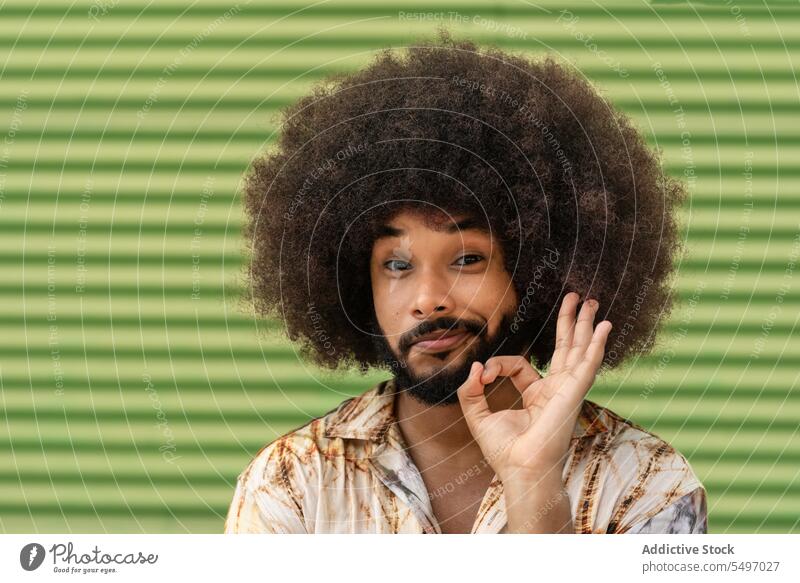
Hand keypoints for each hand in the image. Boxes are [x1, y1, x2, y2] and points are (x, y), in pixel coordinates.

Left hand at [456, 292, 611, 483]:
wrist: (520, 470)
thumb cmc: (504, 451)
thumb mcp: (478, 415)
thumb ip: (471, 390)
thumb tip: (476, 366)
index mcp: (536, 395)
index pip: (520, 365)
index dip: (499, 364)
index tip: (483, 374)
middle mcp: (556, 390)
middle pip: (566, 348)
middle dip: (571, 323)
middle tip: (578, 298)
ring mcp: (568, 391)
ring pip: (579, 350)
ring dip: (586, 325)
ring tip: (593, 302)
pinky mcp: (573, 393)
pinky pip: (587, 364)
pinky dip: (597, 345)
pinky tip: (605, 327)